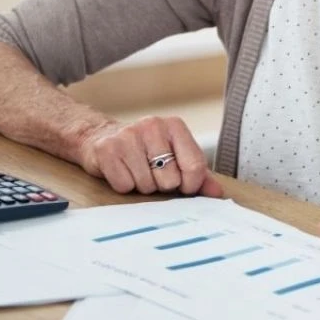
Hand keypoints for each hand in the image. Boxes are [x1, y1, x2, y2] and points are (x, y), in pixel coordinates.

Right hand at [79, 115, 223, 197]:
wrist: (102, 136)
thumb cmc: (146, 150)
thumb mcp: (176, 155)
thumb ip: (199, 173)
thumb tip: (217, 193)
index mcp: (175, 126)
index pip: (195, 166)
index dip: (190, 185)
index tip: (183, 187)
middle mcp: (153, 126)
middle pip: (170, 180)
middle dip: (162, 185)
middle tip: (153, 173)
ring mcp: (128, 136)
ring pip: (146, 185)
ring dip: (142, 186)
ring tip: (136, 171)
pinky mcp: (106, 149)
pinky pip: (124, 185)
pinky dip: (124, 186)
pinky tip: (122, 171)